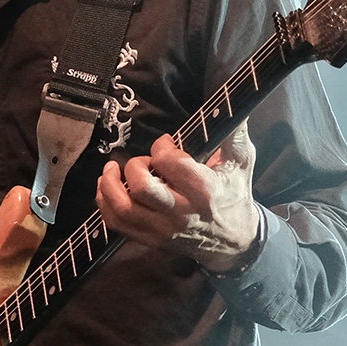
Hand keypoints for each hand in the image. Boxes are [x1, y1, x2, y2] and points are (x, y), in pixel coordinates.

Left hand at [96, 121, 260, 273]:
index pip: (167, 162)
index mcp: (203, 190)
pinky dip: (105, 204)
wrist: (235, 240)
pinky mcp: (151, 239)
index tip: (165, 143)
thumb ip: (234, 132)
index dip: (161, 146)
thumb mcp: (241, 162)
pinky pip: (117, 224)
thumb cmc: (235, 195)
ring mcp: (163, 230)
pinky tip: (108, 189)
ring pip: (123, 209)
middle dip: (134, 167)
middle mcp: (180, 213)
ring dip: (109, 185)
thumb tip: (228, 105)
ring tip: (111, 170)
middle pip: (141, 188)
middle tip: (143, 162)